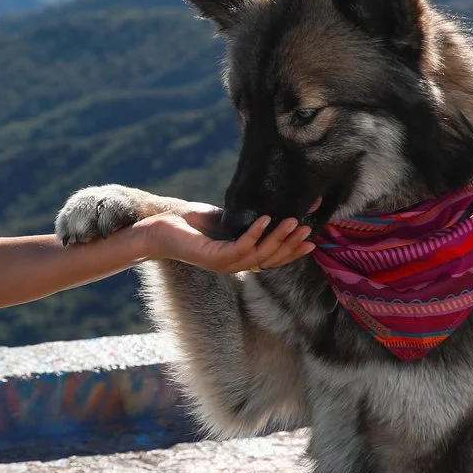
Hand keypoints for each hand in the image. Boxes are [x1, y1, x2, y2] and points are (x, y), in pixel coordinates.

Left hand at [136, 208, 313, 274]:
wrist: (159, 227)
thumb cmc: (190, 222)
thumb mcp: (225, 219)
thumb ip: (246, 219)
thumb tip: (270, 207)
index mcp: (239, 257)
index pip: (272, 258)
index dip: (292, 251)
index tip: (312, 240)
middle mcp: (233, 265)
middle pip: (270, 260)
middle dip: (291, 245)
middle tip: (309, 230)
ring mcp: (223, 264)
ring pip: (258, 256)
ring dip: (278, 239)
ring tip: (293, 222)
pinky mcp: (212, 258)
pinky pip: (239, 248)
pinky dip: (254, 234)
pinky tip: (265, 220)